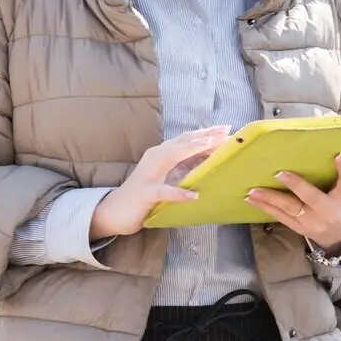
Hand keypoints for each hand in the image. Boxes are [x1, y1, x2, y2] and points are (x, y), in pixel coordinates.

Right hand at [90, 126, 230, 238]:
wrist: (114, 211)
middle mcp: (155, 158)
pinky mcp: (144, 193)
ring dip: (191, 149)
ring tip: (211, 145)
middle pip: (182, 142)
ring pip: (171, 156)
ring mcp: (148, 174)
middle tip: (226, 130)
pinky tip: (194, 195)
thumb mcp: (167, 177)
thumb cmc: (145, 193)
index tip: (227, 130)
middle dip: (204, 135)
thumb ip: (185, 167)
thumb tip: (211, 159)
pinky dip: (179, 193)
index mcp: (161, 154)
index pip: (186, 139)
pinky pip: (163, 191)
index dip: (206, 133)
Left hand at [246, 154, 340, 253]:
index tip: (339, 156)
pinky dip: (265, 207)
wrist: (340, 235)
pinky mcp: (298, 227)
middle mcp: (329, 211)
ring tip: (253, 190)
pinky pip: (280, 217)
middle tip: (280, 173)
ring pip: (290, 208)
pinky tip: (251, 199)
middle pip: (312, 198)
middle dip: (296, 185)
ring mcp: (311, 221)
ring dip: (270, 198)